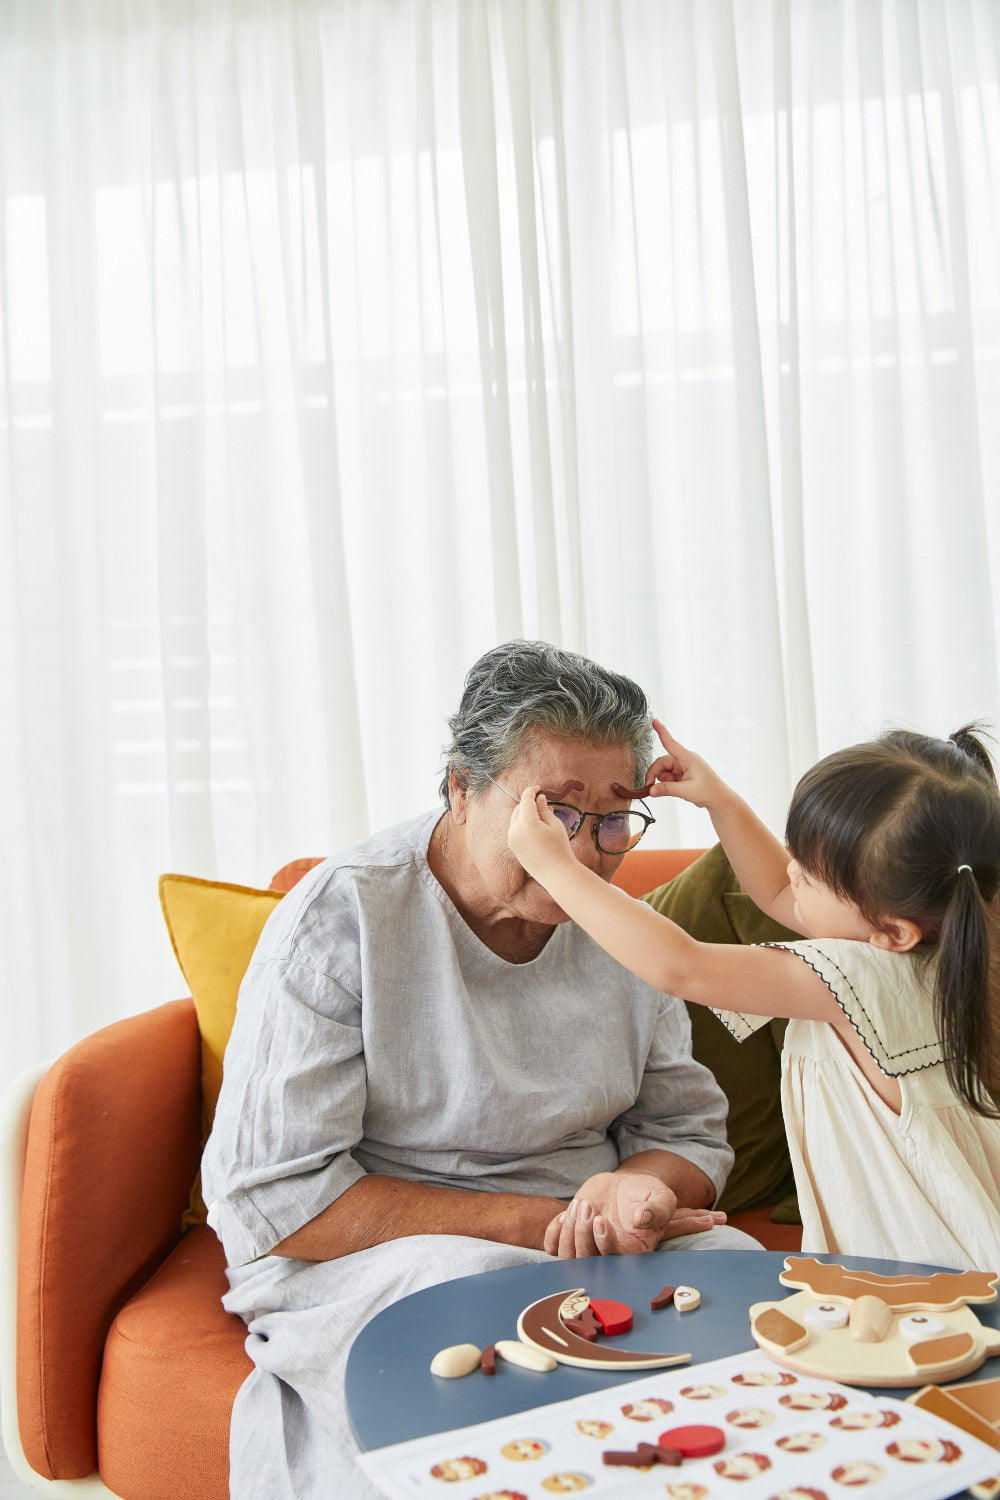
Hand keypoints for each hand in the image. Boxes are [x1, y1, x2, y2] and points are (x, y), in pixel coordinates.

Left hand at [507, 785, 574, 882]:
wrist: (556, 873)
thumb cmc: (560, 848)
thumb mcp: (555, 825)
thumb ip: (544, 809)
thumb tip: (539, 798)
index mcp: (527, 823)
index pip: (525, 800)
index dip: (532, 791)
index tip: (538, 788)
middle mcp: (515, 830)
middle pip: (519, 808)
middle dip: (529, 804)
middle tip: (543, 804)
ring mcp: (512, 839)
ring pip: (515, 819)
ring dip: (525, 814)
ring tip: (542, 818)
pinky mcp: (512, 847)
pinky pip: (515, 829)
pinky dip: (522, 824)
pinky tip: (536, 828)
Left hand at [542, 1171, 725, 1257]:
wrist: (625, 1186)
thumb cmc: (646, 1194)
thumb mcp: (661, 1197)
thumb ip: (656, 1209)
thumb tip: (641, 1218)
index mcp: (633, 1252)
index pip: (613, 1260)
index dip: (604, 1243)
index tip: (600, 1220)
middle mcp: (608, 1255)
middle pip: (587, 1261)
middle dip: (583, 1235)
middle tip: (587, 1207)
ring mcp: (587, 1247)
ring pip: (568, 1256)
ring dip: (569, 1231)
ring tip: (580, 1205)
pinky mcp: (571, 1237)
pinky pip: (553, 1247)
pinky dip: (553, 1233)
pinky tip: (566, 1215)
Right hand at [636, 721, 727, 810]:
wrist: (719, 800)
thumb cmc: (709, 791)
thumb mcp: (686, 791)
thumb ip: (667, 789)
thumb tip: (651, 790)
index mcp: (689, 758)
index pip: (671, 743)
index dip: (662, 732)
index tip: (654, 721)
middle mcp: (685, 760)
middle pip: (662, 762)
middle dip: (655, 774)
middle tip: (650, 788)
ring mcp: (683, 767)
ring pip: (663, 770)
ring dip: (662, 780)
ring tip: (671, 790)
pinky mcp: (682, 774)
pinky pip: (668, 776)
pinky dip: (666, 783)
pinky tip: (674, 789)